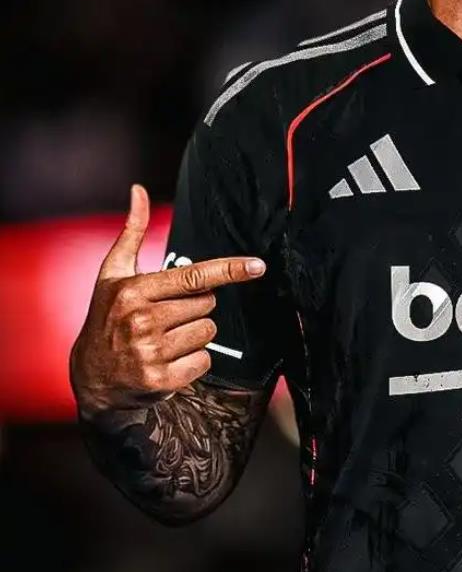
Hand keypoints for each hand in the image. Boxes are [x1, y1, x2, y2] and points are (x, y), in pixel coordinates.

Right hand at [69, 184, 264, 417]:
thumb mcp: (114, 274)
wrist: (91, 377)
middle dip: (194, 308)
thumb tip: (138, 190)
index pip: (193, 277)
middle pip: (208, 304)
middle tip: (165, 317)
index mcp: (134, 291)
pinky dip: (193, 362)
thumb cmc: (107, 317)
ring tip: (163, 340)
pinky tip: (167, 362)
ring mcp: (150, 352)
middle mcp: (141, 321)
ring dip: (194, 335)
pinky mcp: (160, 381)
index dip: (229, 270)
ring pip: (209, 332)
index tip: (258, 266)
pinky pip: (205, 360)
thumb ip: (132, 232)